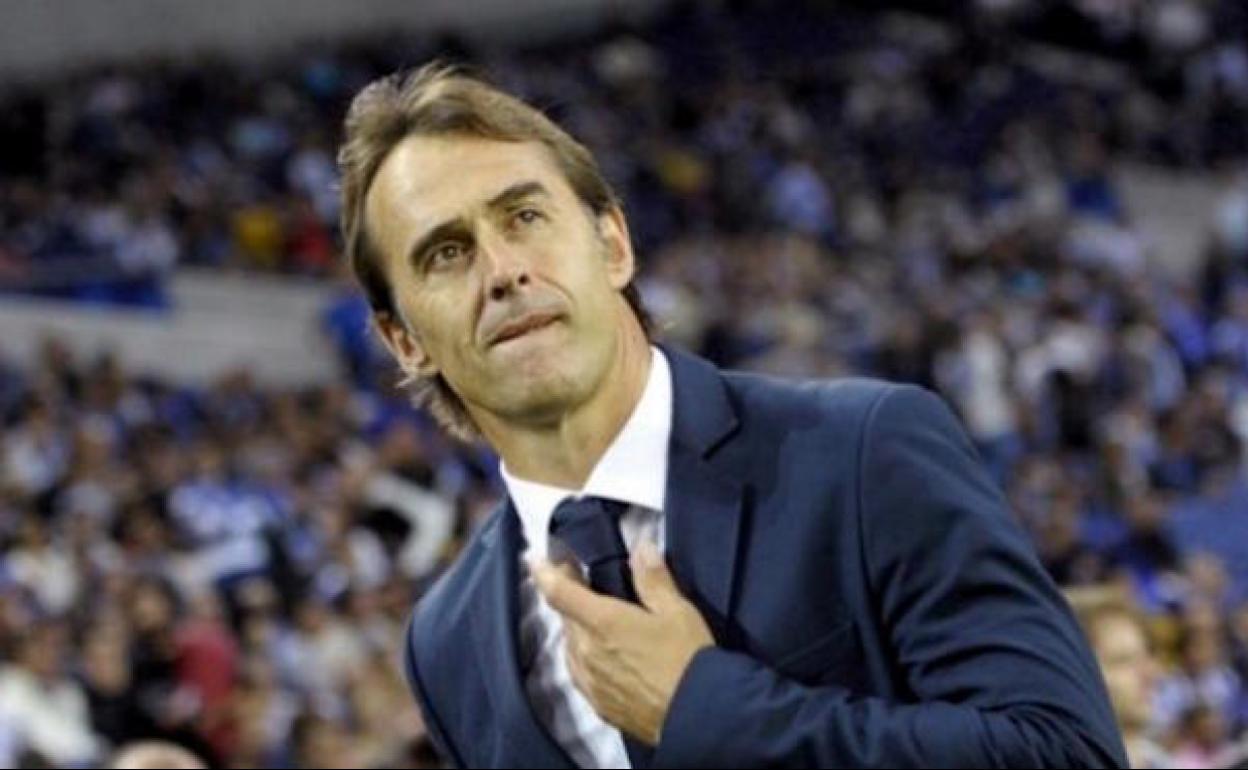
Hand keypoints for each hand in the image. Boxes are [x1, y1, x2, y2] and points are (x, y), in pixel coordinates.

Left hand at [531, 540, 713, 745]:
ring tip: (593, 616)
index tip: (534, 558)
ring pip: (570, 645)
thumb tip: (640, 547)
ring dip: (575, 626)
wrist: (697, 717)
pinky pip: (579, 671)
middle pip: (564, 617)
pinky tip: (599, 654)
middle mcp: (586, 651)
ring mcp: (589, 681)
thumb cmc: (688, 658)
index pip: (558, 592)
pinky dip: (582, 654)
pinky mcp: (598, 704)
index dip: (544, 572)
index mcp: (602, 622)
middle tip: (580, 579)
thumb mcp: (676, 610)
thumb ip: (653, 578)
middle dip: (568, 595)